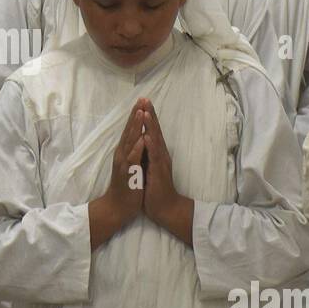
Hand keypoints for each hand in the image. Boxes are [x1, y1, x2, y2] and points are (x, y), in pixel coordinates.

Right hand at [88, 100, 146, 249]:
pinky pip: (132, 160)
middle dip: (136, 115)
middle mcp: (122, 154)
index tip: (143, 100)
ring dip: (135, 128)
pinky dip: (136, 149)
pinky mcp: (127, 174)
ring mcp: (124, 164)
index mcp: (125, 151)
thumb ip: (135, 151)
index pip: (132, 130)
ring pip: (130, 142)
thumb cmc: (128, 186)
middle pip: (130, 131)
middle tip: (141, 99)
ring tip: (141, 113)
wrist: (118, 207)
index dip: (137, 115)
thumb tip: (140, 138)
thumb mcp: (133, 165)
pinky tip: (141, 140)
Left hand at [141, 100, 194, 244]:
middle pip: (155, 131)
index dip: (147, 117)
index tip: (142, 102)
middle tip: (146, 99)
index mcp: (157, 153)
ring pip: (156, 140)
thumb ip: (148, 154)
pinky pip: (154, 157)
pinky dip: (151, 146)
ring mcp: (160, 162)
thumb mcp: (149, 167)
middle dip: (150, 115)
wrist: (165, 208)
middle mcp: (160, 154)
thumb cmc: (155, 189)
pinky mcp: (159, 172)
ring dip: (151, 126)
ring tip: (146, 112)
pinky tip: (147, 136)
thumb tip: (143, 141)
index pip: (152, 131)